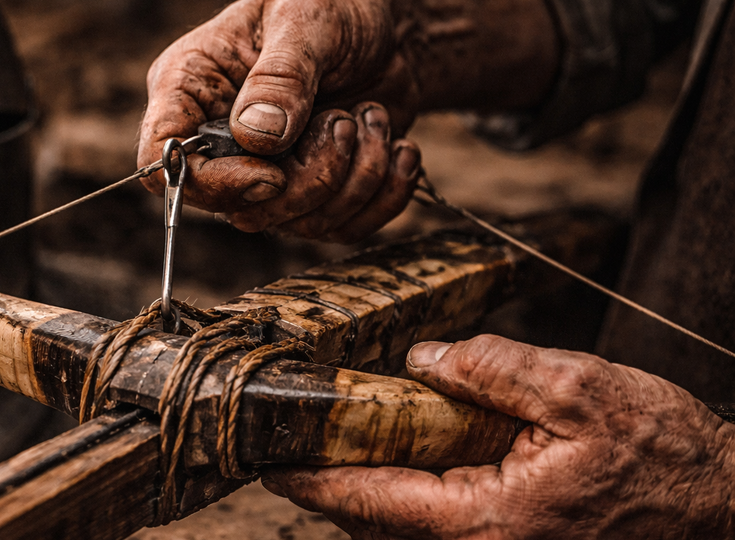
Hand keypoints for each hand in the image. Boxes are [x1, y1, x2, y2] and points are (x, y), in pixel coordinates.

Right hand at [138, 0, 423, 241]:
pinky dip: (382, 195)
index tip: (272, 173)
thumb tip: (256, 138)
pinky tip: (397, 148)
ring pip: (293, 223)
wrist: (390, 27)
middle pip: (237, 209)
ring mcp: (266, 172)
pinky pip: (342, 227)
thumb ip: (282, 76)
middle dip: (309, 179)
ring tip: (371, 117)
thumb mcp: (306, 18)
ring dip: (354, 178)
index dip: (212, 183)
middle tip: (346, 120)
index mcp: (191, 87)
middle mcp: (218, 140)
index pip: (161, 160)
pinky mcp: (312, 192)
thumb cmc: (334, 4)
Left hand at [262, 335, 734, 538]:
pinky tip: (413, 457)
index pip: (373, 502)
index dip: (315, 483)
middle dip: (335, 487)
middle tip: (299, 443)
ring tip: (345, 445)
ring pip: (404, 532)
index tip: (272, 466)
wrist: (724, 508)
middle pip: (377, 525)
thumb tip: (423, 361)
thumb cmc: (664, 458)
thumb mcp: (581, 391)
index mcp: (486, 522)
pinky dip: (410, 497)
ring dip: (371, 492)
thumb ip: (493, 369)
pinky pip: (439, 529)